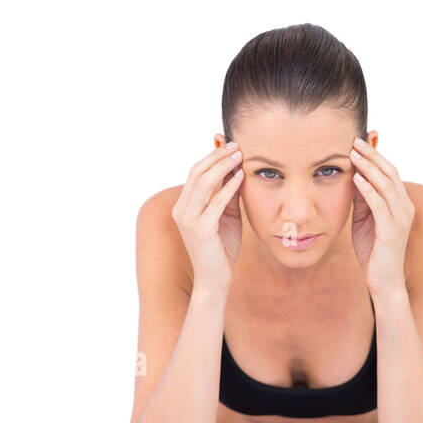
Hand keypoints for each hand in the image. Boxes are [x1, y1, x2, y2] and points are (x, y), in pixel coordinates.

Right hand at [171, 143, 244, 288]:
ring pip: (203, 183)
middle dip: (217, 156)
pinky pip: (215, 202)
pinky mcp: (201, 230)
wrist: (215, 279)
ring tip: (239, 155)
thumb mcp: (226, 215)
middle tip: (236, 145)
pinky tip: (241, 177)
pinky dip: (228, 187)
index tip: (229, 143)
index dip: (212, 155)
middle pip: (197, 172)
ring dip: (222, 166)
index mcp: (184, 205)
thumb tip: (235, 166)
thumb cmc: (221, 248)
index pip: (195, 172)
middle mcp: (181, 210)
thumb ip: (227, 193)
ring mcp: (189, 220)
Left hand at [349, 137, 414, 295]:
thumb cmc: (373, 251)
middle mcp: (405, 208)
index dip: (376, 155)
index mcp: (401, 203)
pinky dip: (368, 189)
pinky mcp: (391, 231)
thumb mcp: (365, 218)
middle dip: (372, 155)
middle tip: (354, 140)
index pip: (390, 172)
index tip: (358, 140)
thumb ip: (362, 198)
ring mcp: (400, 219)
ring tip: (353, 154)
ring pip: (386, 185)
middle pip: (390, 173)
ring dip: (368, 167)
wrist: (383, 281)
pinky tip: (356, 178)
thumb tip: (354, 174)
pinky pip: (380, 205)